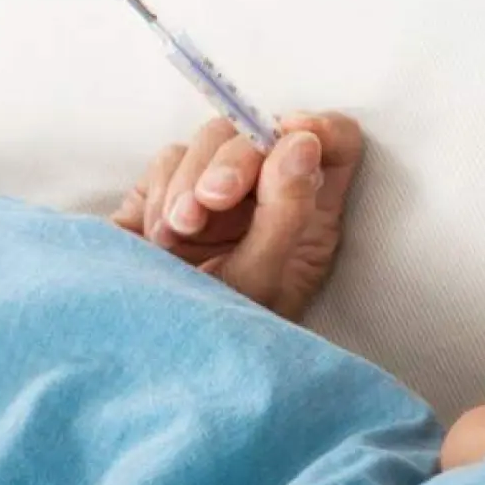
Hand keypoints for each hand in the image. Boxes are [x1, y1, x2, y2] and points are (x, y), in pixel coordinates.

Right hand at [110, 112, 363, 321]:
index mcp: (312, 216)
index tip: (292, 135)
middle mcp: (269, 196)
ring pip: (212, 139)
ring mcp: (219, 192)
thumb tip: (302, 140)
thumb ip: (285, 212)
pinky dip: (161, 194)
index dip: (321, 128)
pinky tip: (158, 241)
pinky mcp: (171, 192)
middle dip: (234, 160)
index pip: (337, 145)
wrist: (147, 356)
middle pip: (263, 134)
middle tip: (211, 200)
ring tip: (177, 235)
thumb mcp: (260, 281)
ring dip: (190, 182)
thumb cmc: (217, 335)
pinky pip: (169, 161)